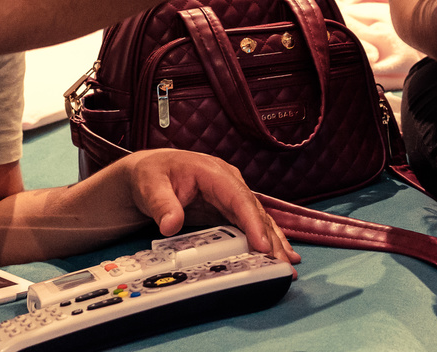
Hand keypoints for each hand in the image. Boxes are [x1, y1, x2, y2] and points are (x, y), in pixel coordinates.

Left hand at [125, 149, 300, 263]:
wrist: (148, 173)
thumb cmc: (152, 174)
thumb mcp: (151, 186)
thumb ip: (162, 204)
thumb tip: (171, 224)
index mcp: (213, 172)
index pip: (239, 198)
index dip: (252, 222)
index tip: (262, 245)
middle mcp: (228, 183)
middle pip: (254, 212)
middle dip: (271, 238)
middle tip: (282, 264)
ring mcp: (230, 197)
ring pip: (258, 220)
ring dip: (274, 241)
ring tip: (288, 264)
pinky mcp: (227, 210)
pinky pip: (250, 225)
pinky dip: (265, 240)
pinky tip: (279, 253)